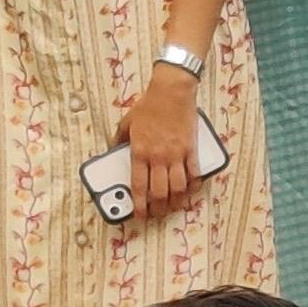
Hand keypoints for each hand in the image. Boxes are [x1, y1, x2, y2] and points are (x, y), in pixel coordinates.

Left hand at [119, 68, 202, 220]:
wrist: (172, 92)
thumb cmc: (149, 105)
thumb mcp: (127, 122)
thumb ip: (119, 139)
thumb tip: (114, 150)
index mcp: (140, 152)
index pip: (138, 186)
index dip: (139, 204)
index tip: (139, 213)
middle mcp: (158, 157)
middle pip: (159, 192)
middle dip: (158, 209)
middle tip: (156, 214)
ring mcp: (176, 154)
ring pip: (178, 188)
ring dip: (176, 202)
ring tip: (173, 207)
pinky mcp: (191, 150)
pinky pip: (193, 174)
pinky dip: (193, 186)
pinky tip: (190, 191)